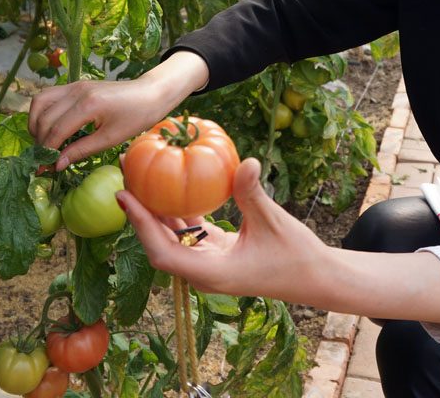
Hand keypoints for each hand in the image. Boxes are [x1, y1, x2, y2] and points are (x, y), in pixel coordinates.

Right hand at [28, 50, 208, 168]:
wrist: (150, 94)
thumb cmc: (136, 117)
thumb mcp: (110, 139)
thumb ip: (80, 150)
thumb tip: (57, 165)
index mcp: (88, 105)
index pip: (56, 131)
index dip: (47, 152)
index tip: (43, 169)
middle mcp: (76, 91)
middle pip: (44, 117)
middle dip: (40, 141)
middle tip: (44, 160)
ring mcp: (74, 85)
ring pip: (39, 102)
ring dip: (35, 123)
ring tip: (43, 142)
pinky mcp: (75, 84)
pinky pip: (48, 96)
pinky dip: (42, 112)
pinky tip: (49, 127)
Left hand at [116, 158, 329, 303]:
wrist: (315, 277)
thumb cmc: (297, 255)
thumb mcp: (273, 222)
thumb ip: (253, 194)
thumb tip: (247, 161)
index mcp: (211, 273)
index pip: (162, 252)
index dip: (140, 225)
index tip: (124, 196)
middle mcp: (203, 272)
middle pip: (159, 243)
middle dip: (138, 213)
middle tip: (124, 176)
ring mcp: (208, 263)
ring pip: (172, 237)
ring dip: (155, 210)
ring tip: (138, 176)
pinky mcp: (215, 253)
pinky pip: (188, 232)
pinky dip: (176, 211)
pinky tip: (168, 186)